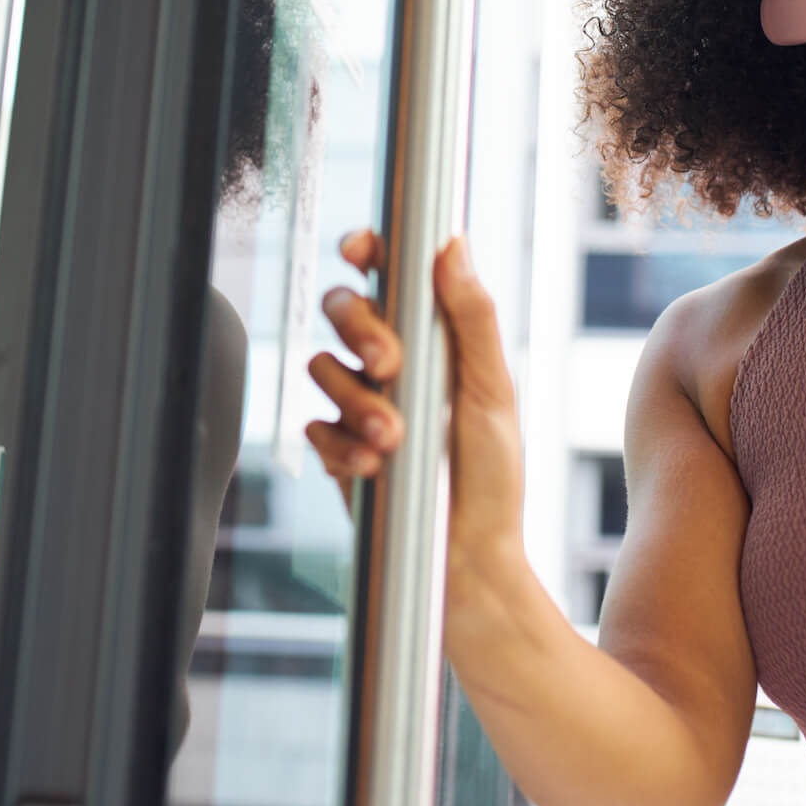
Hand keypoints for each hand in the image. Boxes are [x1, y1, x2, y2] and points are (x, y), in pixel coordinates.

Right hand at [304, 229, 526, 581]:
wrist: (466, 560)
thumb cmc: (492, 478)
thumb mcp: (491, 392)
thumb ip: (471, 318)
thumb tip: (453, 245)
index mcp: (433, 338)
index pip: (389, 275)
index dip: (367, 251)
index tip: (359, 250)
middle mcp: (391, 363)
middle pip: (342, 308)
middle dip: (358, 328)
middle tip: (389, 364)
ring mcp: (359, 404)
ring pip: (321, 365)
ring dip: (355, 400)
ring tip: (394, 439)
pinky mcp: (337, 447)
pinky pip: (313, 425)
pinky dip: (341, 445)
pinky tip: (373, 468)